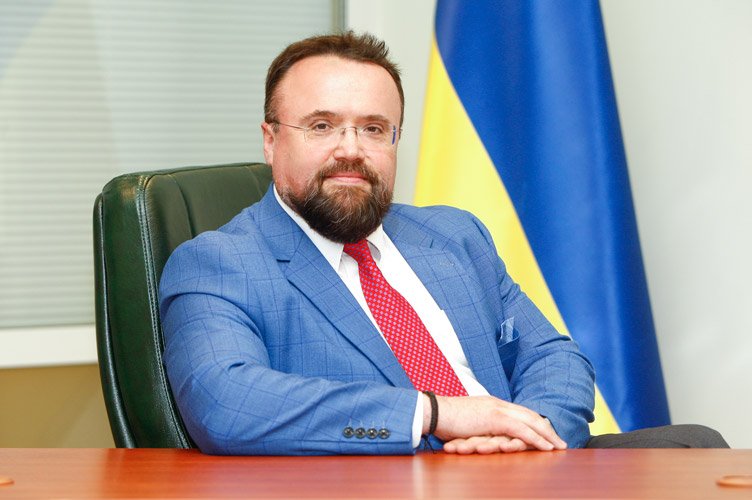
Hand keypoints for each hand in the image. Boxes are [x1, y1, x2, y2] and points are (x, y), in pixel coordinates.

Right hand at [424, 394, 566, 451]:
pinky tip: (547, 447)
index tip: (546, 432)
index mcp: (491, 403)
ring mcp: (497, 410)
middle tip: (560, 441)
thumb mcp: (466, 421)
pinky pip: (522, 430)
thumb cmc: (444, 419)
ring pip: (531, 421)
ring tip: (559, 446)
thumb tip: (483, 435)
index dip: (535, 422)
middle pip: (530, 415)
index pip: (519, 412)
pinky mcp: (495, 419)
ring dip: (547, 435)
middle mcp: (497, 404)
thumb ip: (478, 424)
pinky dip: (537, 438)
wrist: (433, 412)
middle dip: (547, 428)